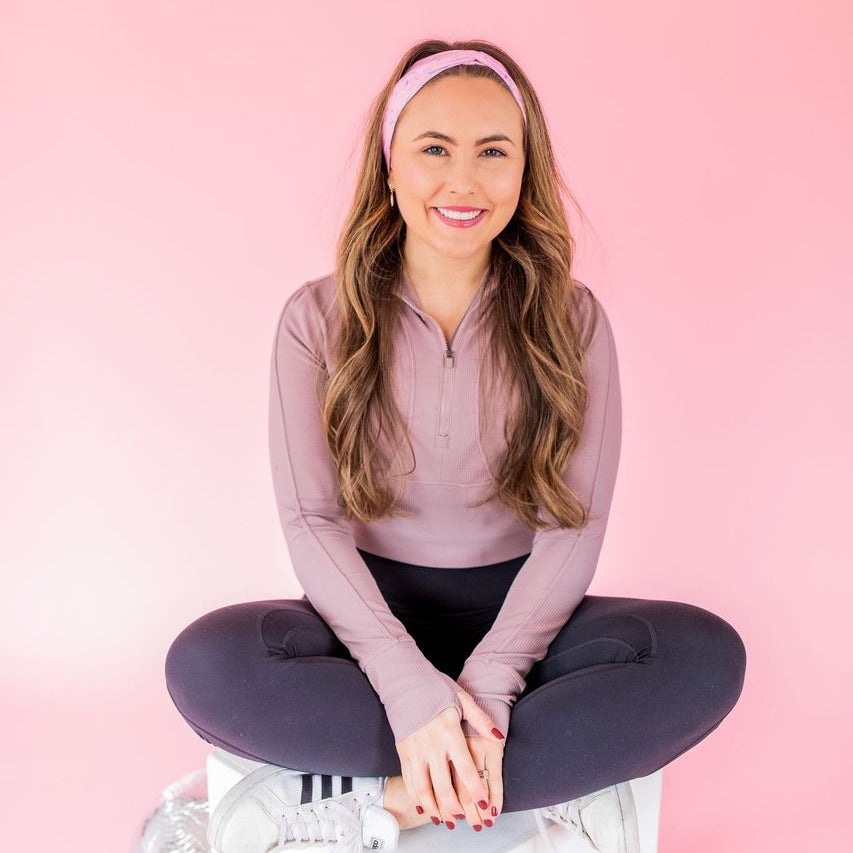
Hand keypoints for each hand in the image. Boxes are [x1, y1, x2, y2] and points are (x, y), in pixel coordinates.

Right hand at [395, 691, 504, 831]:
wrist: (406, 682)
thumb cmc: (436, 689)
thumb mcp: (462, 699)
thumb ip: (480, 720)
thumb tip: (498, 736)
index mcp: (449, 732)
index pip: (465, 768)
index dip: (475, 789)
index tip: (484, 803)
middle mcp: (431, 744)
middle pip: (443, 785)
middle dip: (454, 806)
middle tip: (463, 817)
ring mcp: (415, 750)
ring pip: (422, 788)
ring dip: (434, 807)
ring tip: (444, 818)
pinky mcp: (403, 752)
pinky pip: (409, 780)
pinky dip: (416, 796)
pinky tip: (424, 805)